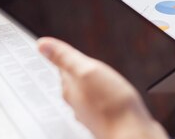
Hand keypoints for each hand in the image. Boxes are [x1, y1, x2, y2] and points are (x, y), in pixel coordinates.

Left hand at [38, 37, 166, 138]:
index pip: (62, 68)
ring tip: (91, 76)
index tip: (59, 48)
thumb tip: (42, 44)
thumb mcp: (87, 70)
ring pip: (86, 95)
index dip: (64, 56)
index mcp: (71, 88)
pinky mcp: (106, 120)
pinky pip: (100, 105)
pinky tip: (108, 97)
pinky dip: (101, 98)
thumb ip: (64, 57)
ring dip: (89, 85)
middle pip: (73, 83)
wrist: (132, 135)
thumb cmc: (111, 105)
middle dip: (75, 71)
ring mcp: (91, 114)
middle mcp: (78, 103)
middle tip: (74, 61)